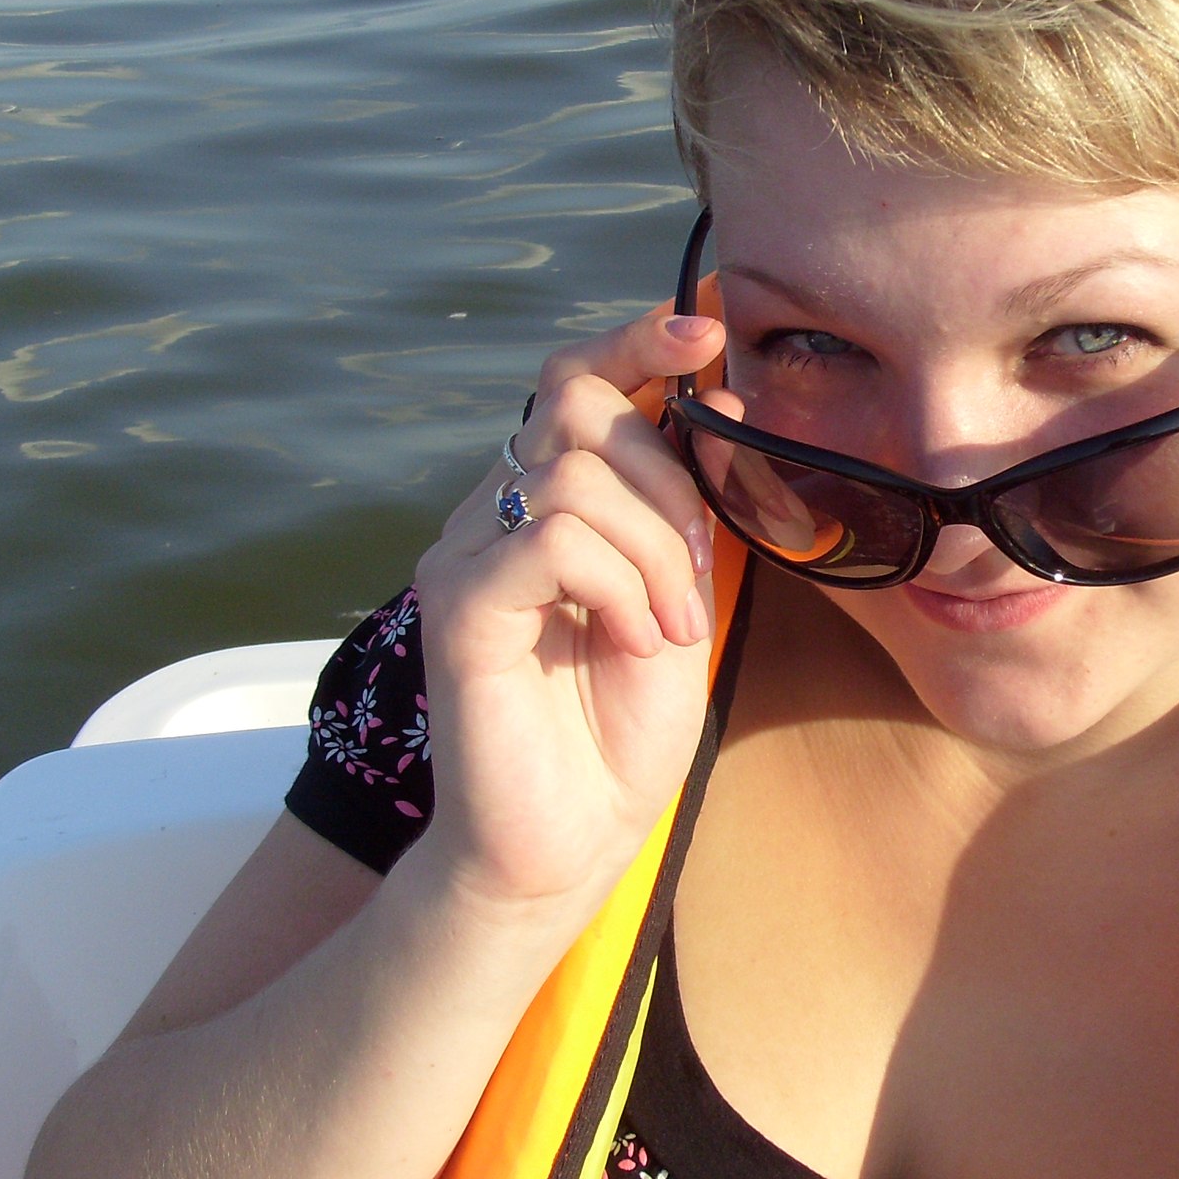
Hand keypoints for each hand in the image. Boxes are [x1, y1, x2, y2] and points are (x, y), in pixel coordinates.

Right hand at [412, 306, 724, 913]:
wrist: (567, 846)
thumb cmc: (619, 731)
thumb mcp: (677, 595)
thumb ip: (685, 505)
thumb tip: (719, 395)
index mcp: (541, 503)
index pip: (576, 380)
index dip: (638, 341)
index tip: (706, 333)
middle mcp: (491, 513)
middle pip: (575, 402)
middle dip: (667, 475)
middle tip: (695, 572)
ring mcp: (465, 554)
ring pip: (575, 476)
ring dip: (655, 551)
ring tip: (668, 630)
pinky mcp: (459, 606)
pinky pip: (551, 538)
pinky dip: (617, 583)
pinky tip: (636, 641)